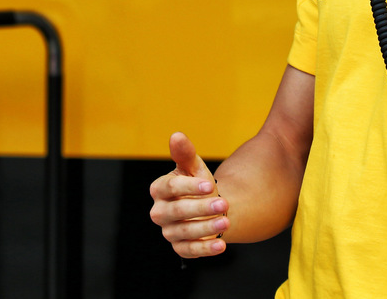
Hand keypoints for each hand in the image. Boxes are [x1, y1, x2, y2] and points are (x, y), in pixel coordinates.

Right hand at [149, 132, 229, 257]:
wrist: (210, 207)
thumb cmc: (199, 184)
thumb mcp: (194, 168)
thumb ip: (185, 153)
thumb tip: (176, 135)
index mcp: (159, 189)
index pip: (170, 188)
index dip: (189, 187)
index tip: (209, 184)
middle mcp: (160, 212)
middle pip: (177, 211)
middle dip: (201, 208)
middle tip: (223, 204)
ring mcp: (169, 231)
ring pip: (185, 232)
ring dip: (207, 228)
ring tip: (227, 221)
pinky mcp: (180, 248)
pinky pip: (190, 251)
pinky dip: (206, 250)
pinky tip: (222, 245)